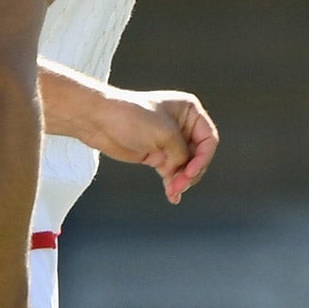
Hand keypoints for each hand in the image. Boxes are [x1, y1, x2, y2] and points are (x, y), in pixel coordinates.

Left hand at [88, 87, 217, 202]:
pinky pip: (172, 172)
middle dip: (191, 172)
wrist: (100, 122)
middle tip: (180, 185)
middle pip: (198, 155)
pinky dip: (173, 183)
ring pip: (185, 166)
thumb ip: (181, 152)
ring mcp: (169, 141)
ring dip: (181, 180)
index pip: (208, 139)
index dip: (203, 158)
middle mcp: (182, 126)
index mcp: (189, 111)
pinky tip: (173, 196)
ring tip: (173, 191)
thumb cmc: (131, 116)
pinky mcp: (157, 154)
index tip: (190, 172)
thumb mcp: (165, 133)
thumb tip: (185, 170)